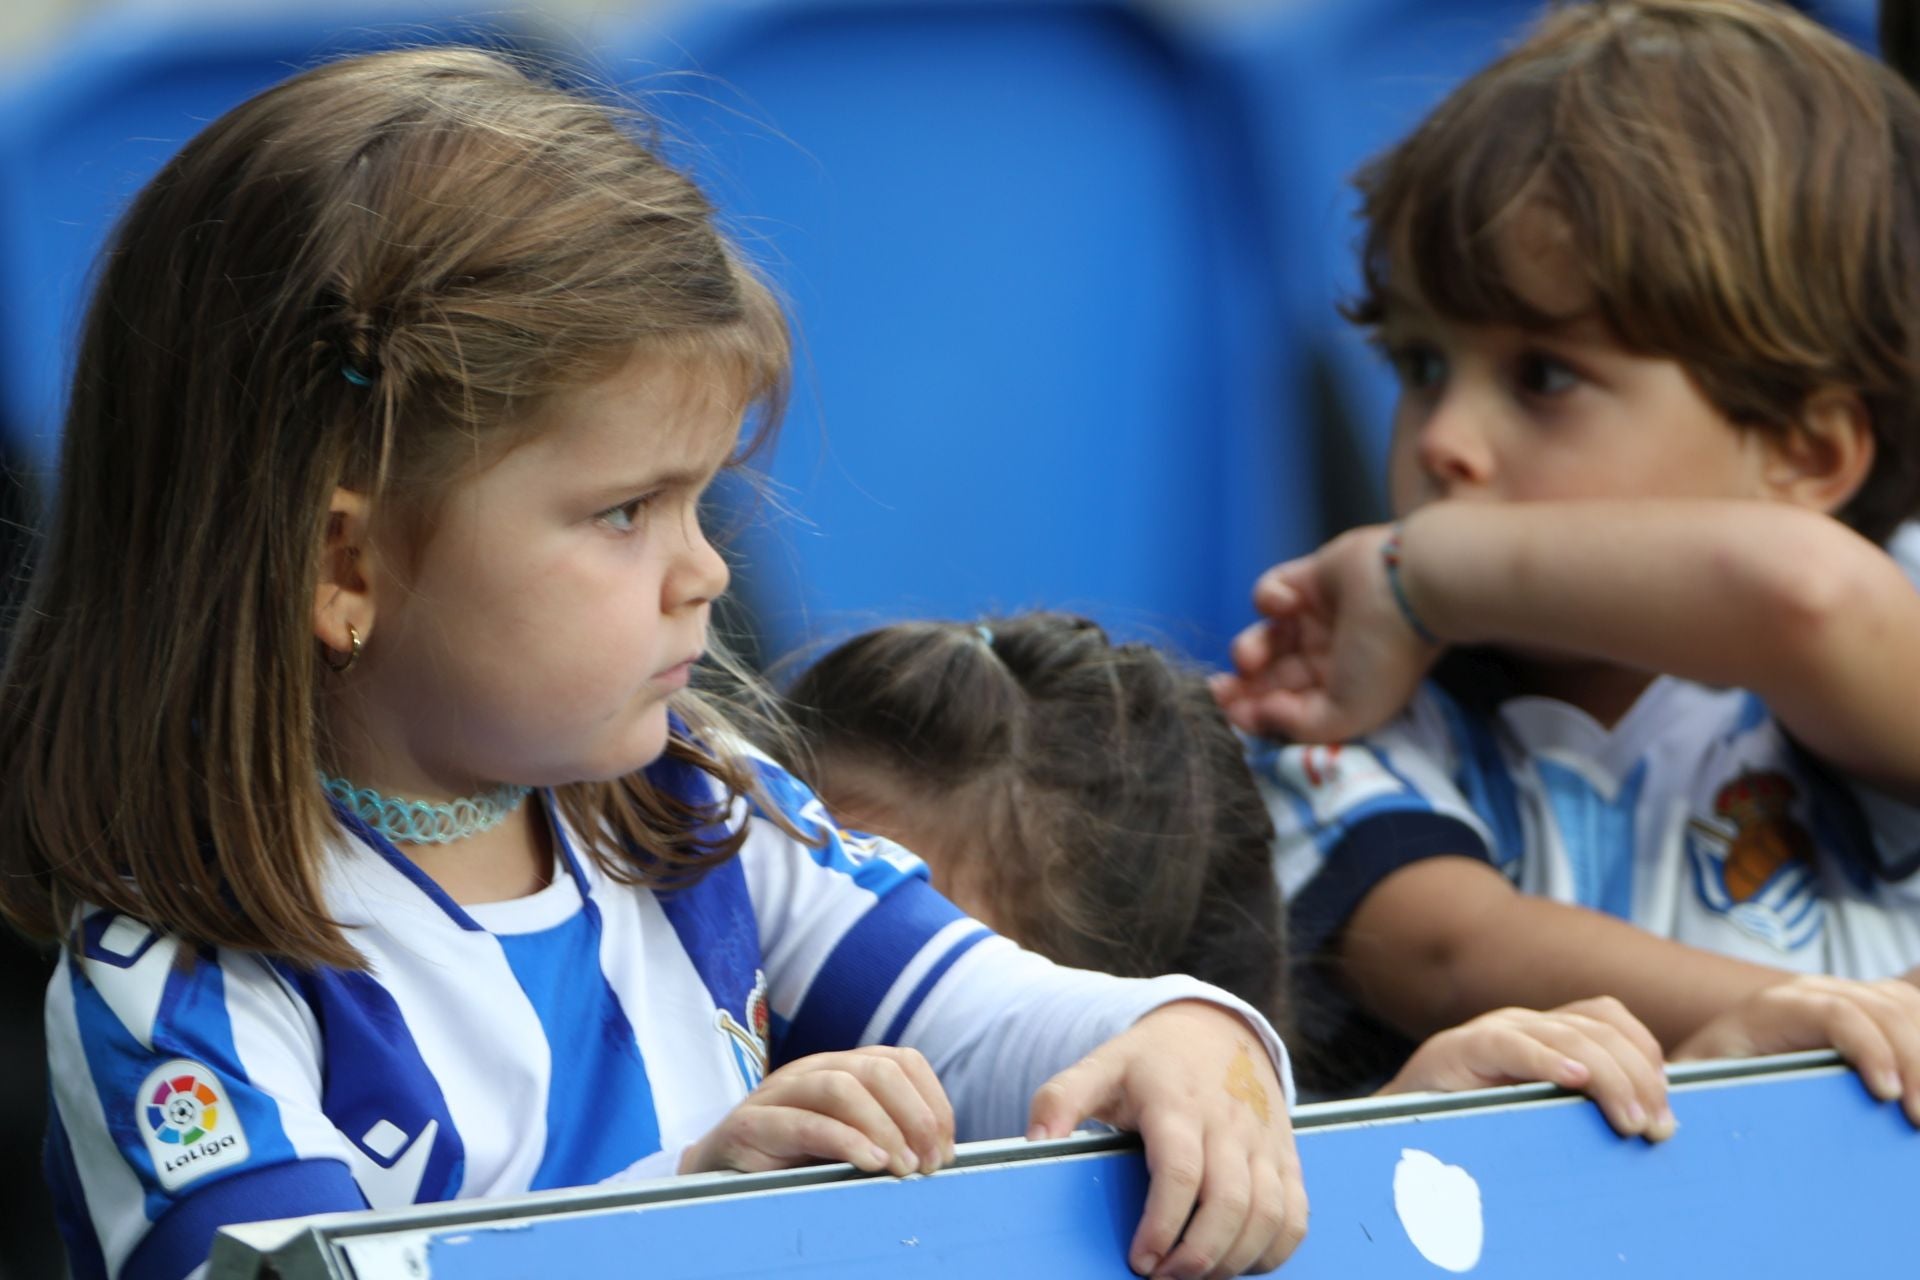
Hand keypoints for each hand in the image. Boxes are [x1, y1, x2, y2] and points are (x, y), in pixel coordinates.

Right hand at [679, 1046, 954, 1175]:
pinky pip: (805, 1123)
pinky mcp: (751, 1124)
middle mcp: (813, 1069)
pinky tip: (870, 1164)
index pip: (902, 1061)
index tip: (946, 1148)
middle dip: (916, 1116)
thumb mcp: (844, 1144)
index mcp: (842, 1068)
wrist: (715, 1179)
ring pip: (842, 1086)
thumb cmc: (791, 1164)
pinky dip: (845, 1142)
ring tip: (903, 1168)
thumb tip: (939, 1155)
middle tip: (928, 1163)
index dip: (933, 1101)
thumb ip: (884, 1138)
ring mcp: (779, 1092)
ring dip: (884, 1128)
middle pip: (878, 1069)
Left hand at [1026, 1001, 1304, 1278]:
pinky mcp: (1286, 1156)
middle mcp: (1229, 1121)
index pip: (1180, 1170)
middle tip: (1162, 1277)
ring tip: (1193, 1276)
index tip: (1140, 1259)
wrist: (1215, 1030)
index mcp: (1177, 1101)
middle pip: (1230, 1202)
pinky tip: (1236, 1262)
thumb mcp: (1099, 1066)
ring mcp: (1264, 1140)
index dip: (1163, 1224)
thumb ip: (1060, 1101)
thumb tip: (1035, 1143)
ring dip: (1234, 1260)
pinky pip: (1295, 1215)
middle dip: (1198, 1255)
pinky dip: (1273, 1251)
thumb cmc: (1149, 1061)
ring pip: (1268, 1214)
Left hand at [1211, 524, 1439, 742]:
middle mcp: (1325, 658)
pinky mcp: (1305, 580)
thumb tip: (1260, 715)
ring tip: (1251, 657)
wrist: (1408, 589)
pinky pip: (1270, 592)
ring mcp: (1314, 618)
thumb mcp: (1345, 714)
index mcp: (1339, 693)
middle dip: (1241, 688)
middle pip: (1267, 678)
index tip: (1234, 716)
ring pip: (1263, 639)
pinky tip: (1287, 605)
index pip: (1286, 709)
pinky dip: (1268, 599)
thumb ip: (1296, 726)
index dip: (1254, 714)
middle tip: (1222, 690)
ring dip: (1248, 650)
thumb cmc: (1382, 658)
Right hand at [1379, 998, 1674, 1140]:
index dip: (1646, 1055)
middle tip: (1655, 1128)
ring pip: (1569, 1036)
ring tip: (1630, 1122)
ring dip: (1611, 1081)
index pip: (1609, 1018)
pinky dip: (1546, 1060)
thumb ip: (1580, 1105)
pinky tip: (1571, 1080)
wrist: (1399, 1124)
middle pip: (1599, 1029)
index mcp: (1545, 1030)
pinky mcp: (1463, 1048)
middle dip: (1638, 1078)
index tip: (1666, 1110)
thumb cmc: (1473, 1122)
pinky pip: (1512, 1045)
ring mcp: (1494, 1030)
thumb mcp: (1537, 1109)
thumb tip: (1653, 1125)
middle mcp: (1524, 1021)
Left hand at [1674, 975, 1919, 1125]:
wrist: (1712, 1057)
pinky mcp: (1863, 1009)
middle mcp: (1810, 994)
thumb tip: (1707, 1120)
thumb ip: (1710, 1093)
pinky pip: (1906, 1009)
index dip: (1868, 1048)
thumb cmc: (1707, 1079)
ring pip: (1901, 1006)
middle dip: (1911, 1060)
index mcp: (1772, 1010)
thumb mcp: (1703, 1085)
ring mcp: (1841, 996)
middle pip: (1881, 1009)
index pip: (1835, 1013)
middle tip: (1917, 1117)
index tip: (1888, 1096)